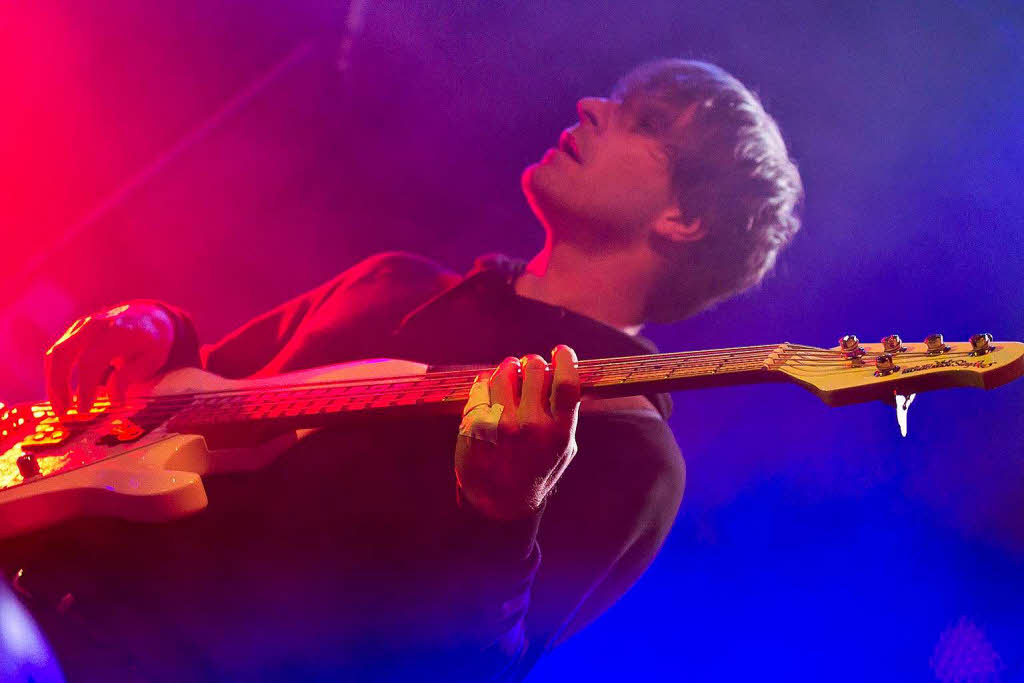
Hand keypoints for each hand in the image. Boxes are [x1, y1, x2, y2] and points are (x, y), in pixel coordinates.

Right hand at [44, 302, 175, 414]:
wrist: (147, 317)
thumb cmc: (150, 343)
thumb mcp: (152, 359)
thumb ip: (130, 375)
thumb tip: (114, 399)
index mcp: (117, 331)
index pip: (92, 360)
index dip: (85, 387)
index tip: (83, 410)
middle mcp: (95, 325)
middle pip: (64, 354)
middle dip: (59, 386)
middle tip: (65, 414)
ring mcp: (81, 326)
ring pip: (56, 354)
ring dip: (53, 384)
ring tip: (62, 410)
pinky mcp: (73, 332)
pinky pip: (57, 354)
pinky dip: (55, 376)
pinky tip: (61, 396)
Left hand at [455, 345, 581, 519]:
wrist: (497, 502)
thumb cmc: (535, 471)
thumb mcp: (563, 450)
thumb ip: (567, 417)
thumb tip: (570, 377)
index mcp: (560, 432)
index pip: (566, 383)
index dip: (565, 360)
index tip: (561, 351)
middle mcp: (532, 427)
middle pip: (536, 370)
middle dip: (533, 363)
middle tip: (530, 367)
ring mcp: (502, 425)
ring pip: (505, 372)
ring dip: (508, 369)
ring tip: (508, 377)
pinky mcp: (476, 424)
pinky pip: (482, 386)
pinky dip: (486, 383)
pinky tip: (489, 392)